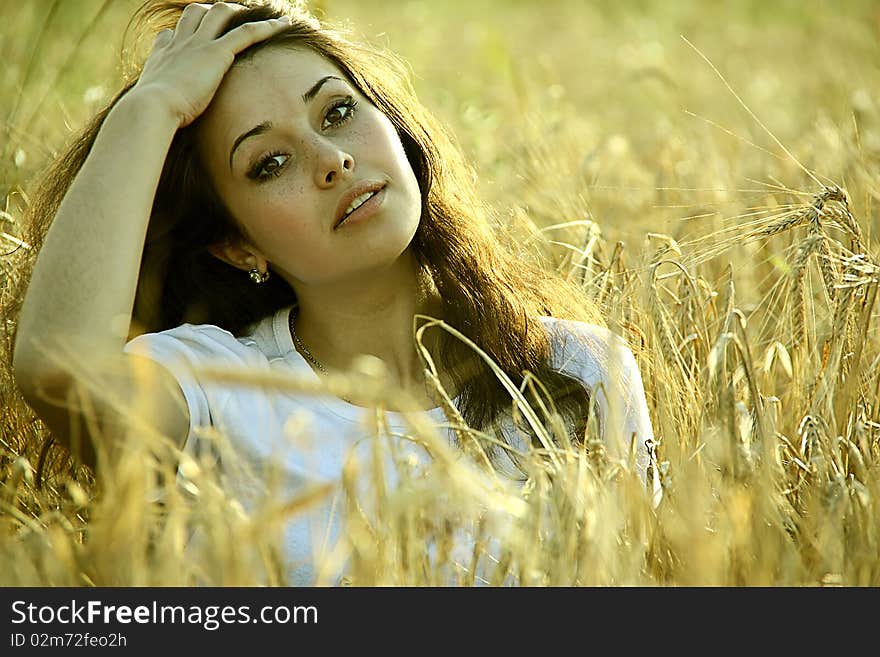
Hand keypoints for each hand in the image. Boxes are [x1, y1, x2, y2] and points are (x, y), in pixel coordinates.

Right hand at [130, 2, 289, 127]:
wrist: (152, 107)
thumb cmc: (151, 115)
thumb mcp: (151, 106)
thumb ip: (157, 104)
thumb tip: (154, 113)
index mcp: (164, 56)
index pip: (173, 34)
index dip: (186, 33)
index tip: (196, 40)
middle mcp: (180, 44)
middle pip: (196, 13)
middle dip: (214, 12)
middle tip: (233, 20)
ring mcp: (198, 45)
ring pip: (221, 13)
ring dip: (241, 13)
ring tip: (261, 18)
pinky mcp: (216, 53)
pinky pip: (246, 32)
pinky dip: (266, 27)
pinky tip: (283, 24)